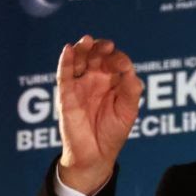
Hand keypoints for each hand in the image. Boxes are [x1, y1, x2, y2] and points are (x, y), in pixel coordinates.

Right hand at [56, 35, 142, 194]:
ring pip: (79, 60)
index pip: (116, 62)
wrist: (96, 154)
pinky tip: (69, 49)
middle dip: (101, 48)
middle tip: (106, 47)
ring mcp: (81, 85)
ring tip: (87, 41)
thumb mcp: (128, 110)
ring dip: (83, 49)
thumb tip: (129, 68)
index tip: (123, 66)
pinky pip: (64, 73)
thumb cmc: (113, 132)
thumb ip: (131, 89)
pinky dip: (66, 61)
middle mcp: (97, 80)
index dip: (118, 59)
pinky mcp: (66, 93)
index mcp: (114, 82)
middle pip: (97, 56)